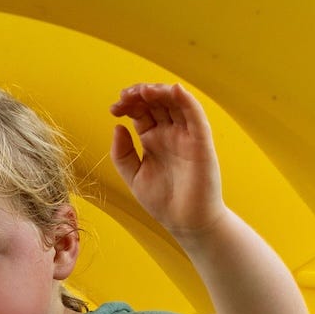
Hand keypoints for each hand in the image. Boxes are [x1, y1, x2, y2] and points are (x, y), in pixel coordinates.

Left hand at [108, 83, 225, 239]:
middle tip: (125, 97)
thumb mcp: (134, 177)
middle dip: (140, 94)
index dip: (128, 104)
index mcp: (153, 139)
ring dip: (160, 91)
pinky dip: (186, 100)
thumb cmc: (163, 203)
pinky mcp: (201, 142)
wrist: (187, 223)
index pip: (141, 111)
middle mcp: (170, 133)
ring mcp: (186, 135)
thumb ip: (122, 154)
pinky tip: (174, 90)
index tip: (114, 109)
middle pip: (156, 102)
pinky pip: (195, 115)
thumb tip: (117, 127)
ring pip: (175, 102)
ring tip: (143, 91)